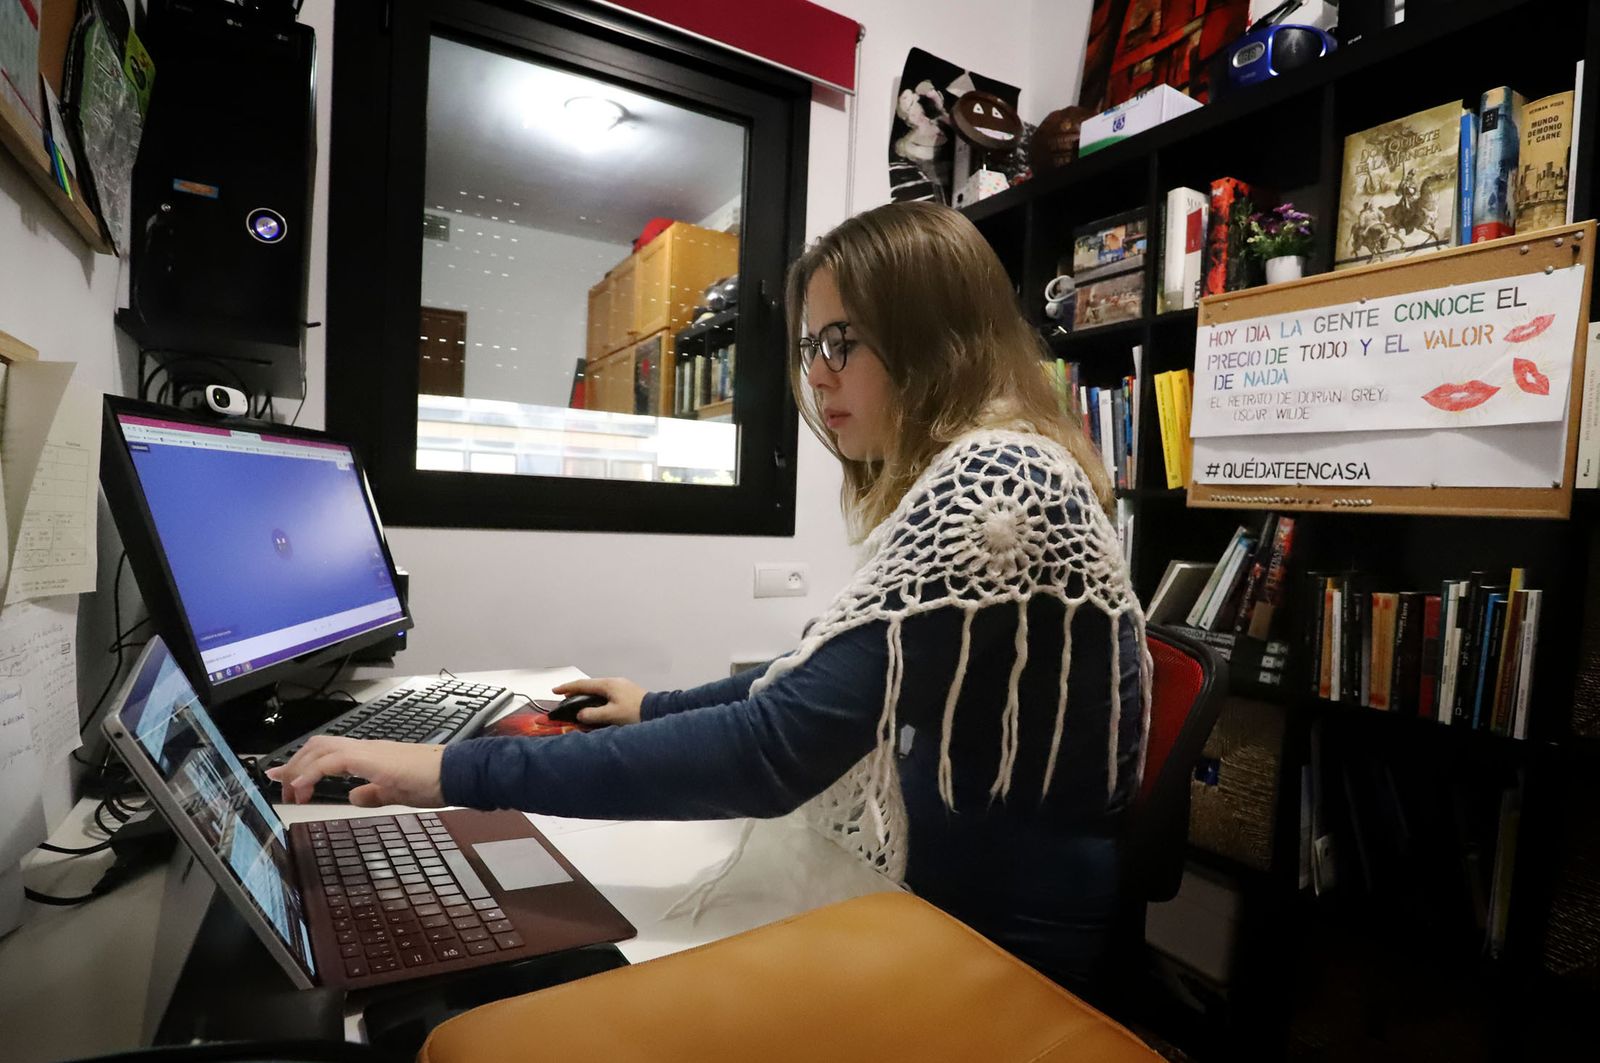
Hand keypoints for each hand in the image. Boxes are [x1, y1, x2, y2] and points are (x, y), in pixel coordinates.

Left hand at [265, 736, 444, 807]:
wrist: (454, 773)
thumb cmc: (433, 782)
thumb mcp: (395, 793)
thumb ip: (373, 794)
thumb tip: (353, 796)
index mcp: (371, 755)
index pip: (329, 751)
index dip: (304, 764)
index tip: (287, 780)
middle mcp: (366, 748)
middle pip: (319, 745)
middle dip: (294, 764)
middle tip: (280, 785)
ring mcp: (369, 751)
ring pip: (321, 749)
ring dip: (300, 768)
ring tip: (290, 789)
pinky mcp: (372, 759)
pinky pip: (333, 761)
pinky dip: (313, 772)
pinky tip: (304, 787)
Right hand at [549, 676, 646, 726]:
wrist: (658, 710)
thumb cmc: (636, 712)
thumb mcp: (612, 715)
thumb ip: (593, 715)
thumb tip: (580, 714)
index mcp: (608, 685)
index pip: (582, 684)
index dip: (567, 687)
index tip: (554, 690)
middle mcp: (614, 682)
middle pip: (590, 685)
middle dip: (575, 690)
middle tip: (564, 696)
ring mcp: (621, 686)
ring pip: (598, 688)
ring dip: (586, 694)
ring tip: (578, 702)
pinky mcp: (627, 692)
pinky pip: (606, 692)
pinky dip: (596, 697)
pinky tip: (596, 705)